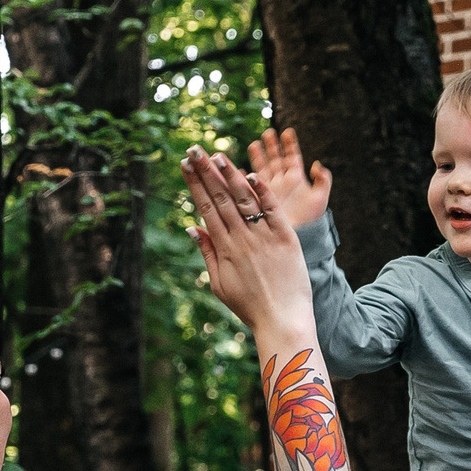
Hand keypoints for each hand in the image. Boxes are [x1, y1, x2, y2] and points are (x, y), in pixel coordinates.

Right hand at [182, 146, 316, 339]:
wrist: (282, 321)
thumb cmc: (250, 306)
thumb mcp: (219, 284)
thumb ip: (207, 253)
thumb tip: (192, 227)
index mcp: (224, 249)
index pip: (205, 208)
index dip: (195, 184)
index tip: (185, 166)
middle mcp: (242, 239)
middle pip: (221, 198)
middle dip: (206, 172)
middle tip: (194, 150)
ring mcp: (264, 237)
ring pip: (244, 200)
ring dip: (230, 175)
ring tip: (218, 155)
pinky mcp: (286, 239)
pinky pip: (272, 210)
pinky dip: (262, 192)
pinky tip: (252, 173)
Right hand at [247, 127, 332, 228]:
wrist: (294, 237)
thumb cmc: (309, 219)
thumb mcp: (320, 198)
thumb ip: (323, 180)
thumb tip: (317, 164)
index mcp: (296, 178)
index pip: (292, 157)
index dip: (290, 144)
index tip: (287, 132)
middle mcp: (281, 181)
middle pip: (275, 159)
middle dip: (271, 146)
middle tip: (268, 133)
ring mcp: (269, 189)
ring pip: (262, 168)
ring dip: (257, 157)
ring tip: (253, 144)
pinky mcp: (258, 198)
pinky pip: (250, 184)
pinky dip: (243, 177)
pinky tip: (238, 169)